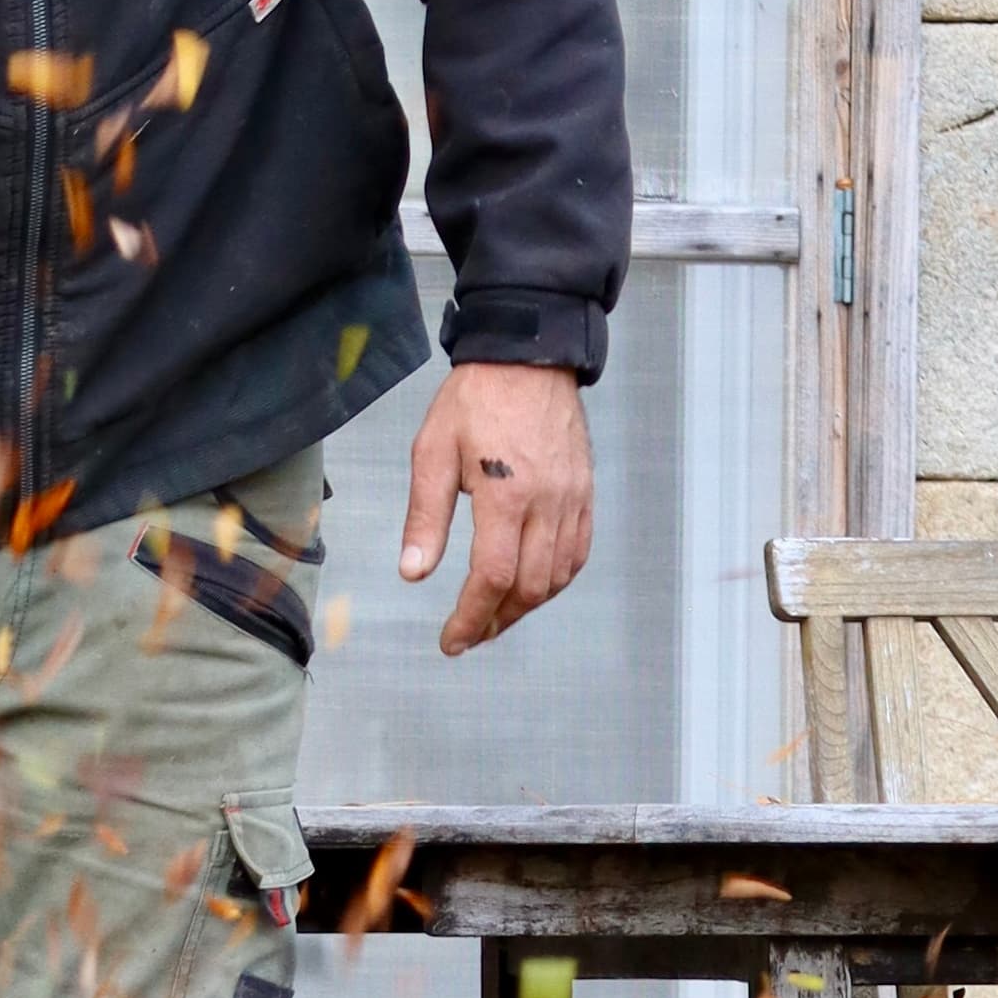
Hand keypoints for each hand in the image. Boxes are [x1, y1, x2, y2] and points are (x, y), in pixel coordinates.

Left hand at [399, 361, 594, 657]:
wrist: (527, 357)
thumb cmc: (474, 399)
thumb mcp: (432, 450)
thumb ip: (426, 516)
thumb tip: (413, 572)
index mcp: (505, 493)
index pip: (493, 577)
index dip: (471, 618)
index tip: (451, 640)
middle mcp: (547, 503)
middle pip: (529, 588)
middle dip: (496, 621)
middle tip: (467, 635)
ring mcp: (572, 500)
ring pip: (557, 578)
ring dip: (525, 607)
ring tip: (494, 617)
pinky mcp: (584, 494)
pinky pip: (577, 553)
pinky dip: (555, 581)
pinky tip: (531, 587)